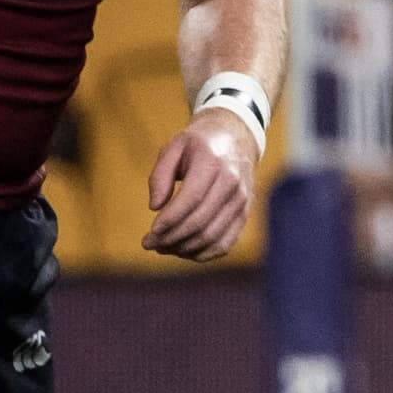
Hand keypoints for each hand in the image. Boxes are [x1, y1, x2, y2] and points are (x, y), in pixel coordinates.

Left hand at [142, 109, 258, 260]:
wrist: (237, 139)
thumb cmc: (199, 144)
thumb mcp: (173, 148)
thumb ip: (160, 175)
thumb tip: (155, 207)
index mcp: (214, 164)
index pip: (192, 199)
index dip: (170, 220)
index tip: (150, 232)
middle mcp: (233, 185)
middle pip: (201, 222)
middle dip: (172, 238)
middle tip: (149, 243)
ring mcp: (242, 202)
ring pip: (213, 236)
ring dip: (184, 248)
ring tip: (162, 247)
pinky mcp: (244, 215)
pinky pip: (226, 243)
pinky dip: (204, 253)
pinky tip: (183, 251)